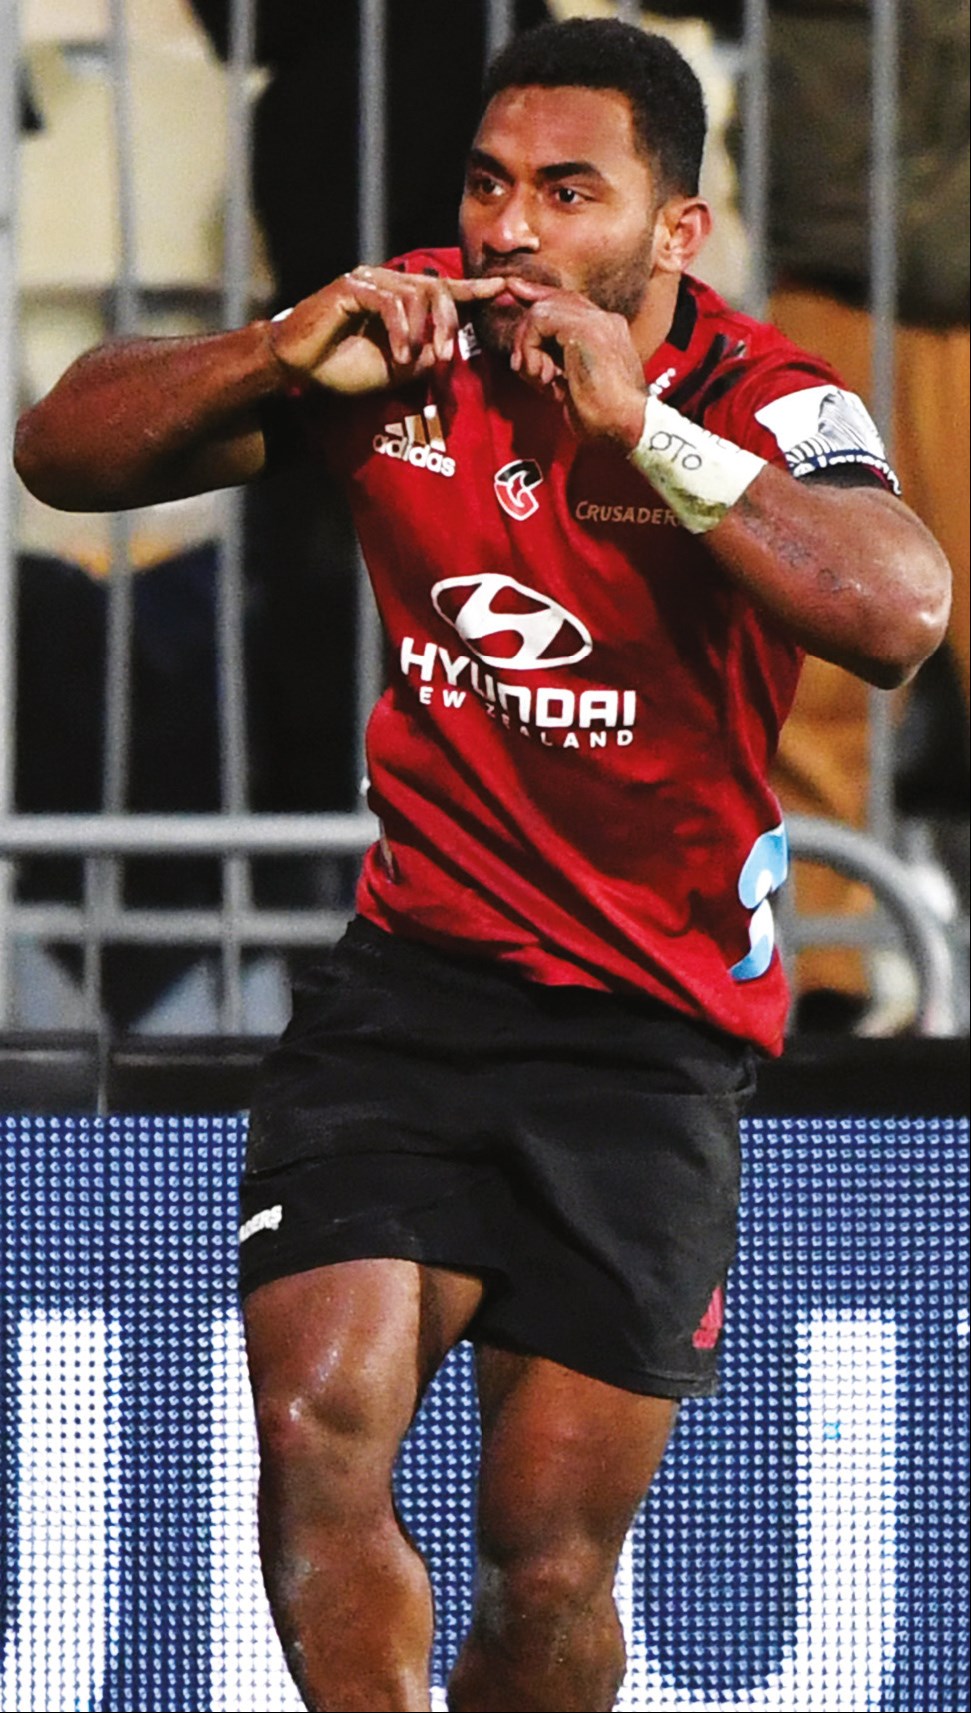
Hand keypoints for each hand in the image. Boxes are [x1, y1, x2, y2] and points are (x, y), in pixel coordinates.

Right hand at [267, 266, 505, 394]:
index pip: (445, 289)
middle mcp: (388, 282)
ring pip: (418, 295)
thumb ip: (423, 356)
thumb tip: (446, 350)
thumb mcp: (395, 369)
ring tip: (414, 361)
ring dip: (423, 333)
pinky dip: (401, 331)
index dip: (476, 290)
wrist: (299, 368)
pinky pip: (391, 303)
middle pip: (439, 290)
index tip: (507, 289)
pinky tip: (398, 355)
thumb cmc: (343, 368)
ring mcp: (370, 280)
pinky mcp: (352, 286)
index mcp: (401, 299)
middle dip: (449, 324)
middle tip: (446, 358)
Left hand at [507, 284, 646, 447]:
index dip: (538, 298)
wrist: (628, 428)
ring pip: (542, 310)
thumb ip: (554, 363)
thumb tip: (523, 356)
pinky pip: (540, 321)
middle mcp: (605, 320)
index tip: (514, 292)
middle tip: (520, 365)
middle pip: (553, 299)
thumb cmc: (603, 419)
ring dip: (528, 346)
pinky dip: (531, 348)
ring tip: (540, 378)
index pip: (567, 304)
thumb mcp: (572, 385)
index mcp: (607, 331)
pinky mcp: (584, 329)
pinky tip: (544, 376)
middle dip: (526, 328)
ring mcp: (597, 321)